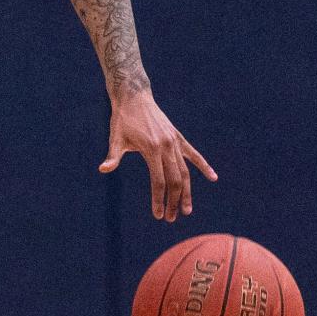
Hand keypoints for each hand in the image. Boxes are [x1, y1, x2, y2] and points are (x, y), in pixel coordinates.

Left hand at [98, 90, 216, 221]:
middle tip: (172, 218)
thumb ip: (112, 156)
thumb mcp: (115, 138)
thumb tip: (103, 169)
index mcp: (151, 149)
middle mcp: (166, 146)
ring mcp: (174, 141)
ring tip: (187, 210)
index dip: (159, 199)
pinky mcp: (177, 137)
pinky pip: (193, 154)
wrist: (134, 97)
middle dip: (174, 201)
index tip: (158, 215)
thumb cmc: (122, 120)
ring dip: (187, 192)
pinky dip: (203, 165)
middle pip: (175, 180)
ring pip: (185, 171)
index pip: (158, 181)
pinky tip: (213, 177)